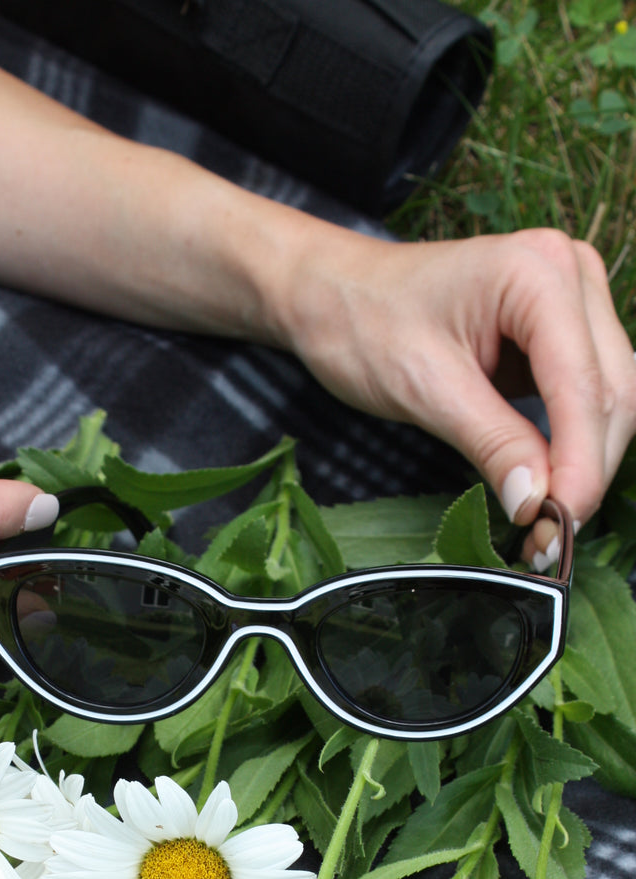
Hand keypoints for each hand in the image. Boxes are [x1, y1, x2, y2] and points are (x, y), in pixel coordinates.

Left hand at [269, 224, 635, 559]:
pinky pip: (586, 399)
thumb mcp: (425, 389)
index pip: (584, 385)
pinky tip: (547, 490)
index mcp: (538, 272)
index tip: (560, 526)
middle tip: (550, 542)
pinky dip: (573, 449)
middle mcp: (570, 274)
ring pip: (610, 401)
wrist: (334, 296)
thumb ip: (492, 442)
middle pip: (612, 394)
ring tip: (546, 525)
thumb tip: (538, 502)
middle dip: (587, 473)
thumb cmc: (366, 324)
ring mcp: (572, 301)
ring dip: (587, 466)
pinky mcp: (562, 333)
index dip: (581, 465)